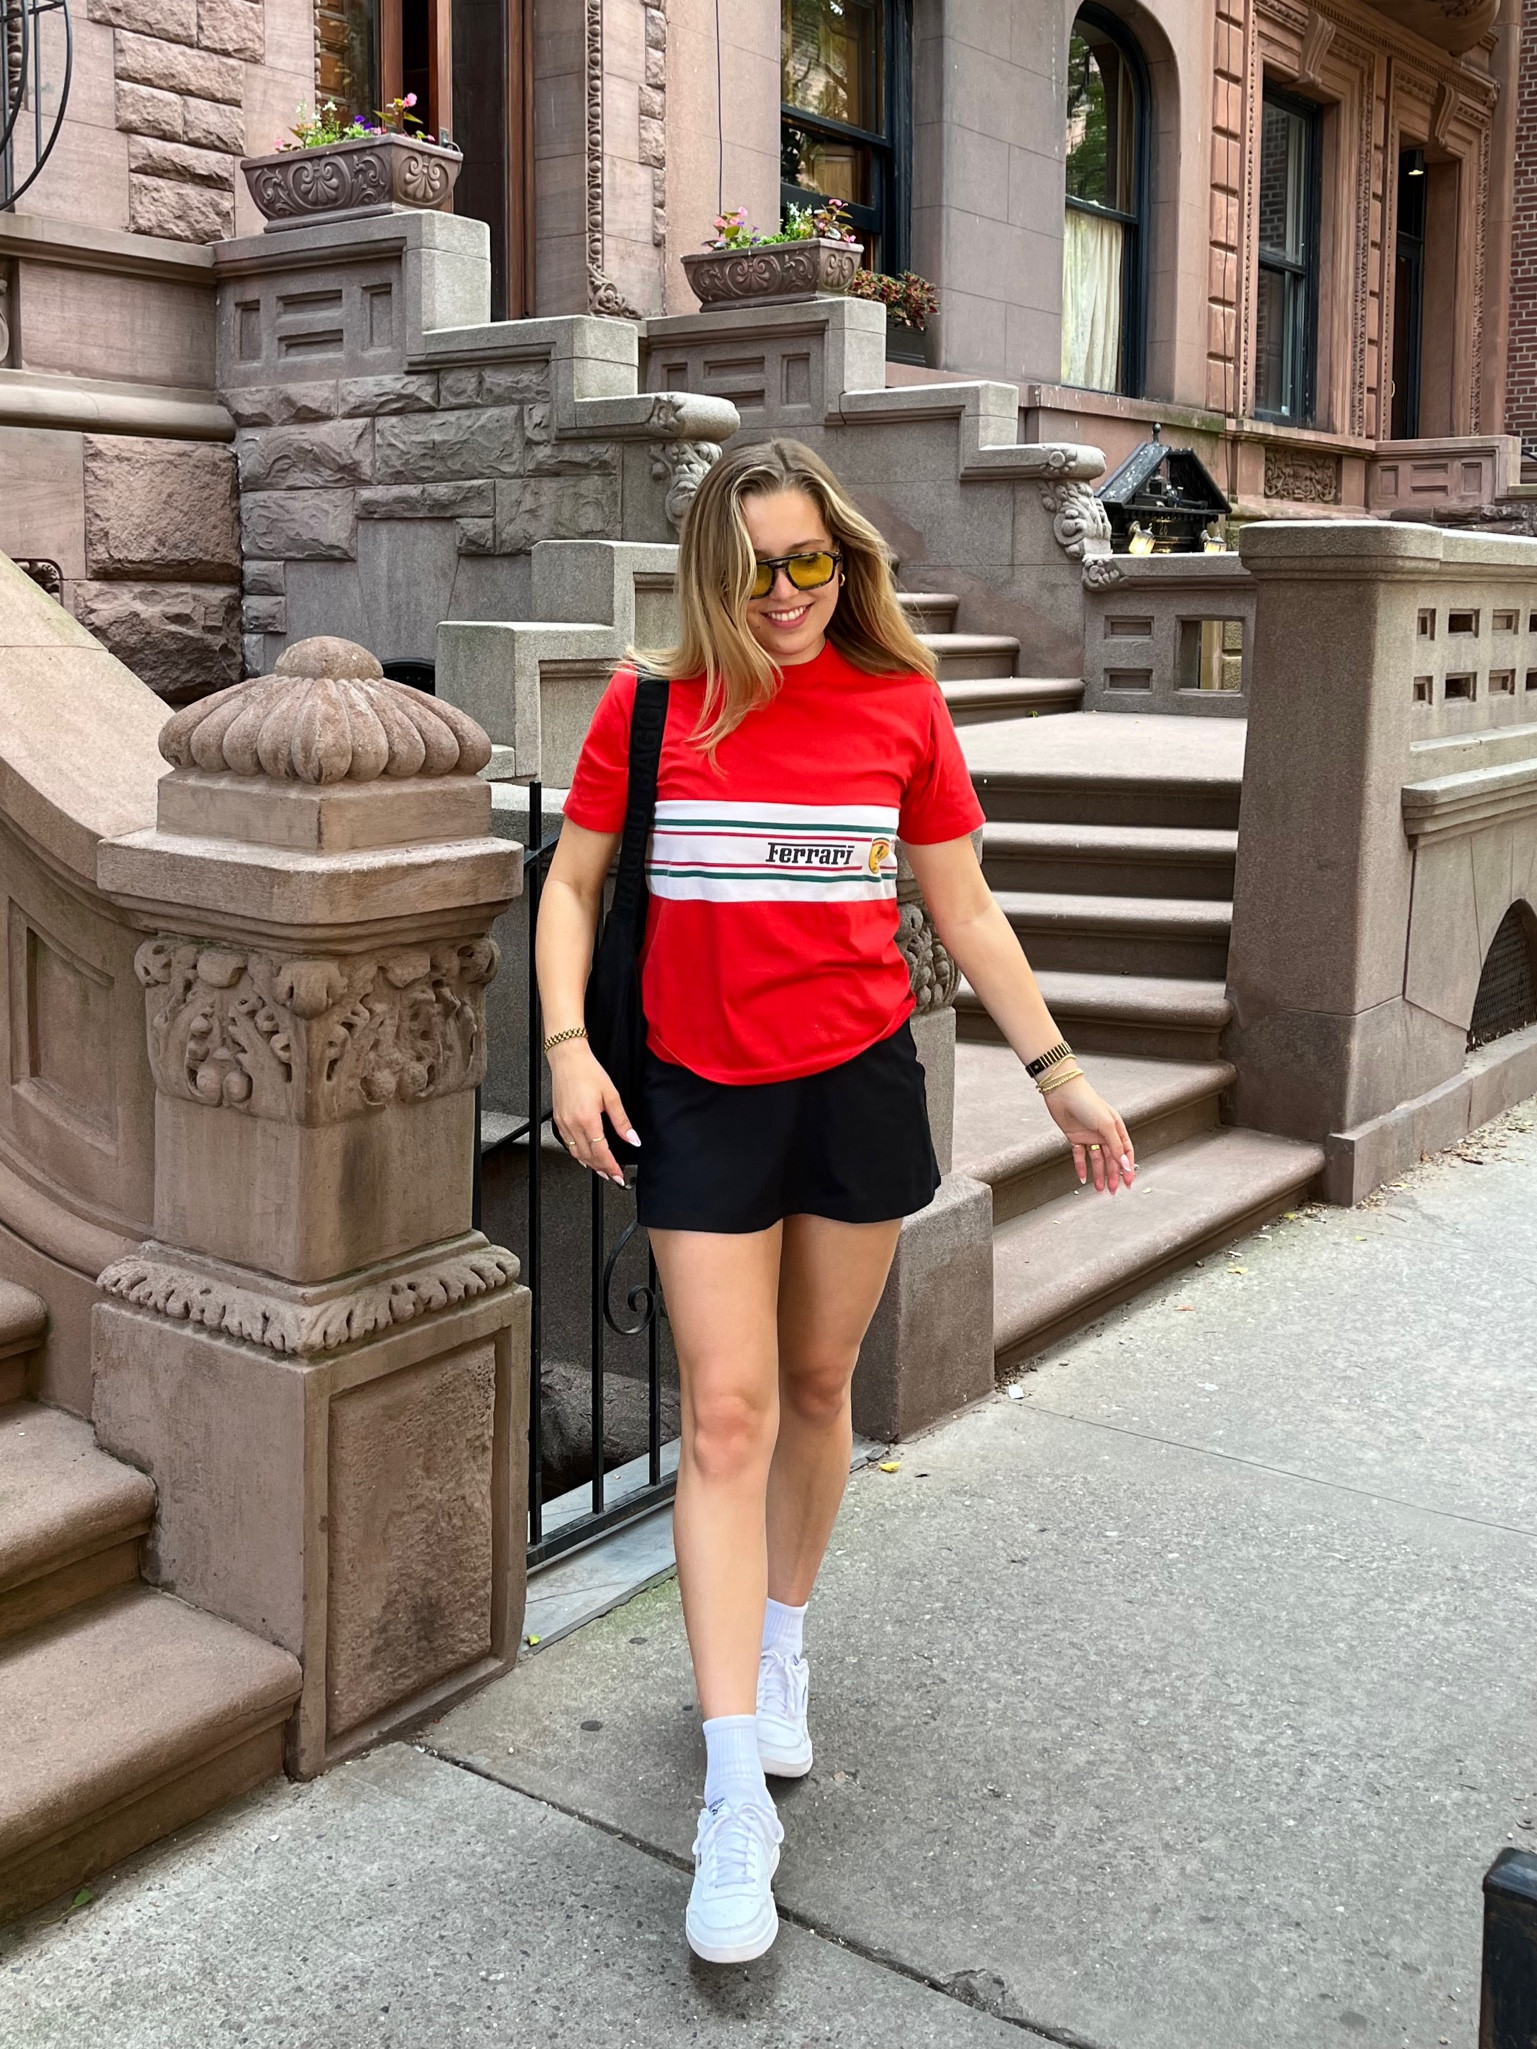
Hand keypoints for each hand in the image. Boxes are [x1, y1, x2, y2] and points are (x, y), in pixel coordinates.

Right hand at [548, 1040, 637, 1185]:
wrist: (568, 1059)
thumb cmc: (588, 1072)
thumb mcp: (612, 1096)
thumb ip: (622, 1121)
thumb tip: (632, 1138)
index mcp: (587, 1119)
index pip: (600, 1152)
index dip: (610, 1166)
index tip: (618, 1175)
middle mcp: (572, 1123)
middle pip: (587, 1156)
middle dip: (601, 1169)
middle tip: (612, 1175)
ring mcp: (563, 1123)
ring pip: (575, 1153)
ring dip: (589, 1164)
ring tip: (601, 1169)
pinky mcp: (558, 1120)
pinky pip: (568, 1144)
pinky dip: (578, 1153)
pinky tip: (585, 1155)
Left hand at [1042, 1074, 1134, 1193]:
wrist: (1062, 1093)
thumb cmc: (1087, 1102)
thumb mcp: (1106, 1124)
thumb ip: (1116, 1146)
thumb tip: (1126, 1163)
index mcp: (1116, 1128)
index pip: (1126, 1152)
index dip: (1128, 1167)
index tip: (1128, 1182)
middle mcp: (1104, 1133)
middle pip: (1111, 1159)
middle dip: (1113, 1175)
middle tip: (1113, 1190)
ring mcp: (1089, 1136)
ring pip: (1096, 1160)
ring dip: (1098, 1175)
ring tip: (1100, 1188)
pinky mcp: (1075, 1138)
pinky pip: (1080, 1156)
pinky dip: (1081, 1167)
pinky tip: (1082, 1178)